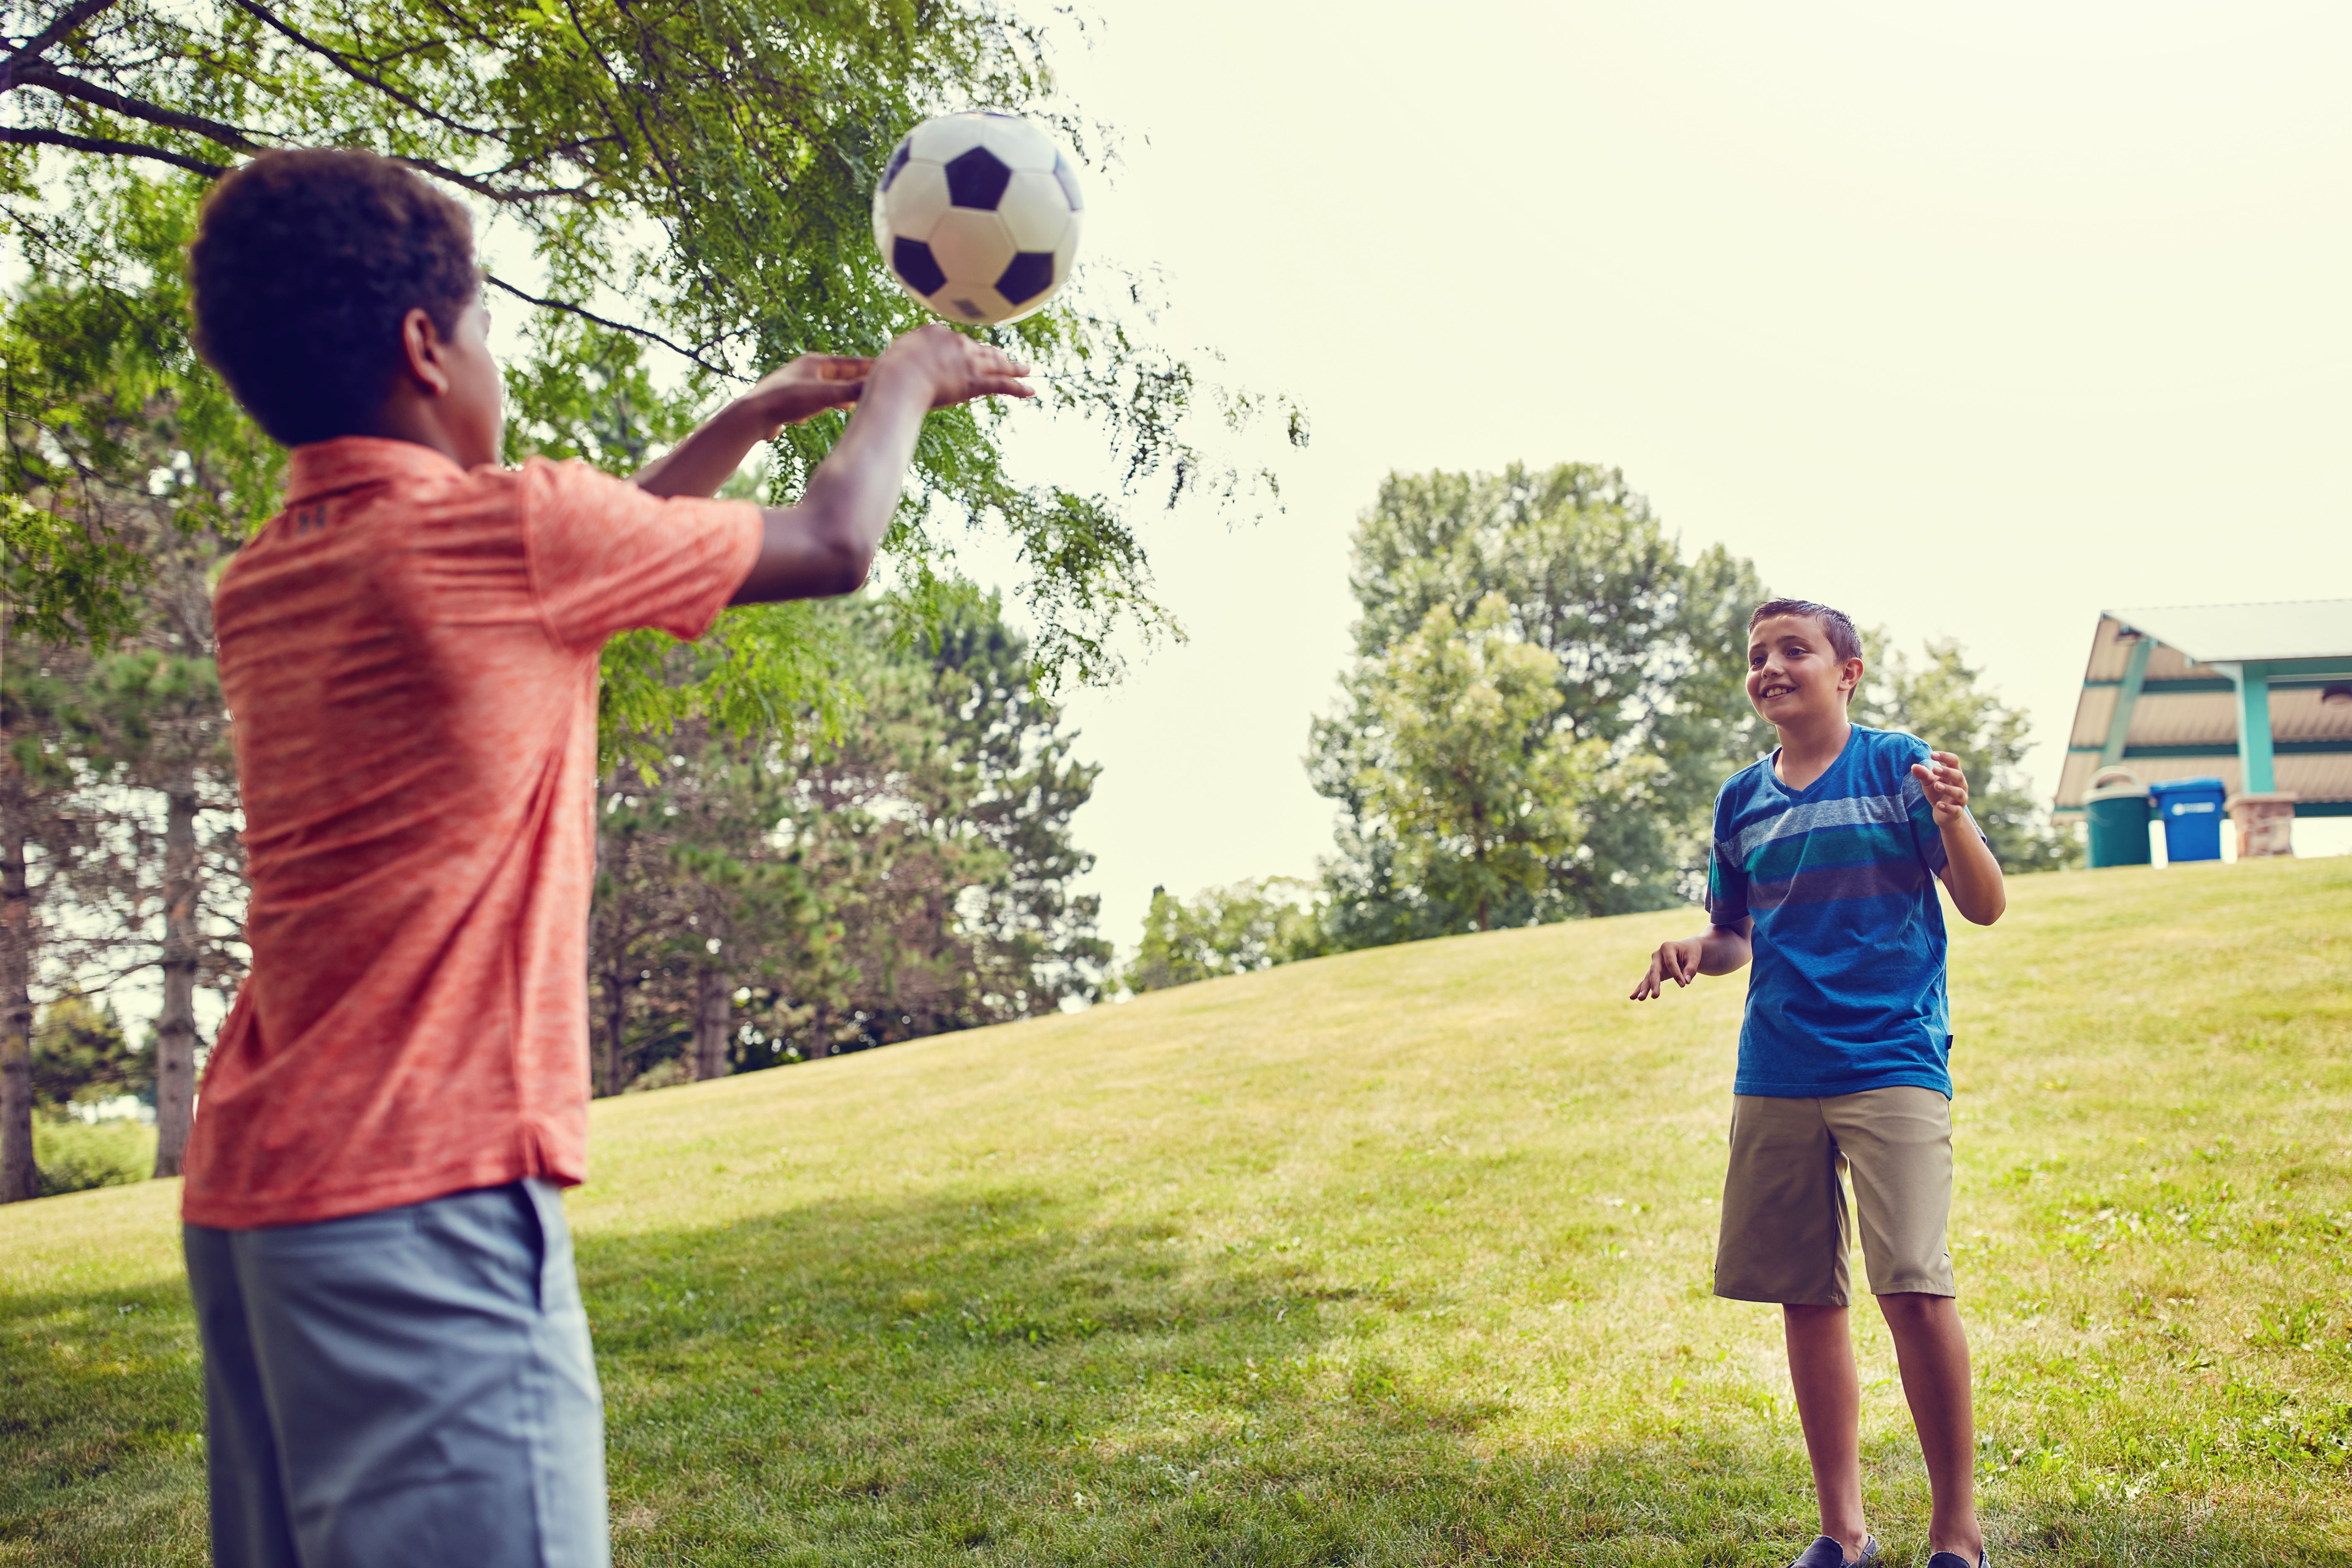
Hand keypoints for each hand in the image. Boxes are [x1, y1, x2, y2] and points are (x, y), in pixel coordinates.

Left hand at [742, 354, 872, 437]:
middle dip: (857, 380)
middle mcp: (806, 370)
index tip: (887, 367)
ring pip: (826, 387)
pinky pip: (813, 400)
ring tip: (853, 402)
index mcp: (815, 363)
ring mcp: (796, 385)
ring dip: (841, 394)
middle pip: (838, 374)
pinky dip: (825, 403)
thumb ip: (853, 391)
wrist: (753, 415)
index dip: (869, 366)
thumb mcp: (826, 395)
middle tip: (876, 383)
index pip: (850, 363)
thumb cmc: (788, 400)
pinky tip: (825, 410)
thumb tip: (880, 386)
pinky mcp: (788, 401)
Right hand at [876, 322, 1034, 408]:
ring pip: (996, 363)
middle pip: (979, 348)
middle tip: (1005, 357)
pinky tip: (1031, 391)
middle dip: (994, 354)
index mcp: (933, 332)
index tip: (965, 353)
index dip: (961, 348)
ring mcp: (967, 361)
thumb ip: (897, 362)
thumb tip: (887, 374)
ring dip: (1013, 367)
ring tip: (1026, 369)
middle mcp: (955, 341)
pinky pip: (1002, 384)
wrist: (897, 379)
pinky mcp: (975, 381)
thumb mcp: (888, 362)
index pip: (953, 340)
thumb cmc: (884, 375)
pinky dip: (1018, 387)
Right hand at [1630, 937, 1705, 1000]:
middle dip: (1654, 984)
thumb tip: (1686, 982)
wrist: (1686, 948)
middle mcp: (1657, 955)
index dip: (1677, 974)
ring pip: (1648, 977)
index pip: (1670, 963)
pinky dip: (1640, 989)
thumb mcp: (1695, 957)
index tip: (1683, 984)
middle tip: (1655, 996)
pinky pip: (1646, 981)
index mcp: (1667, 947)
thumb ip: (1691, 969)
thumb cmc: (1691, 952)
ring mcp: (1654, 963)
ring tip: (1640, 999)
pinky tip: (1633, 997)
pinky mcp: (1654, 971)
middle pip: (1654, 971)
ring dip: (1644, 989)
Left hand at [1911, 750, 1971, 826]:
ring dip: (1948, 788)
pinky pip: (1955, 809)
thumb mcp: (1928, 783)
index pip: (1954, 761)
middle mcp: (1961, 785)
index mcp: (1954, 774)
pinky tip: (1938, 805)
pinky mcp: (1957, 812)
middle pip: (1959, 775)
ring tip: (1936, 785)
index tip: (1932, 755)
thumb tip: (1914, 766)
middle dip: (1947, 772)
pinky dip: (1947, 807)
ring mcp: (1961, 799)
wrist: (1944, 814)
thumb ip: (1923, 774)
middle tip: (1934, 769)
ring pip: (1959, 792)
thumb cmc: (1937, 793)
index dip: (1945, 757)